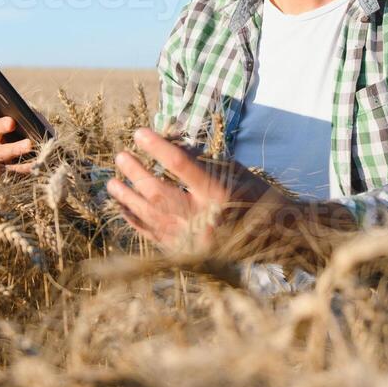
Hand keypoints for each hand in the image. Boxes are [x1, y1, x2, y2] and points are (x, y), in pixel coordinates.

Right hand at [0, 93, 38, 177]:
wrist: (45, 158)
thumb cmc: (36, 133)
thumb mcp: (32, 120)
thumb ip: (26, 113)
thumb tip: (25, 109)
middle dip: (0, 126)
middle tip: (11, 122)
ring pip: (0, 153)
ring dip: (14, 148)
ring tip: (29, 144)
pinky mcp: (3, 174)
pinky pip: (12, 170)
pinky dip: (24, 166)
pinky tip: (35, 161)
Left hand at [106, 127, 298, 254]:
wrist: (275, 236)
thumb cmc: (254, 194)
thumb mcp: (233, 169)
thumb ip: (201, 160)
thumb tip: (168, 145)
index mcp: (218, 192)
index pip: (181, 165)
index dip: (158, 148)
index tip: (140, 133)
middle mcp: (203, 218)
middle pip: (159, 193)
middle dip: (136, 174)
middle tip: (121, 157)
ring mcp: (193, 239)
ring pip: (150, 216)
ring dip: (128, 197)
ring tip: (112, 181)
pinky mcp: (187, 253)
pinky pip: (153, 235)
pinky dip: (136, 220)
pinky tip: (123, 207)